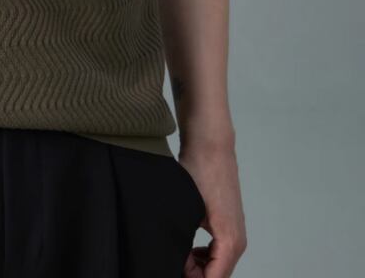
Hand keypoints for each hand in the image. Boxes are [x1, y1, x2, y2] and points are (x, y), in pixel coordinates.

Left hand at [181, 143, 246, 276]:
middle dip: (193, 273)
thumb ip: (183, 242)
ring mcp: (234, 232)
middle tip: (171, 260)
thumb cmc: (199, 170)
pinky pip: (217, 252)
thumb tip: (176, 262)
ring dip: (197, 266)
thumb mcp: (186, 208)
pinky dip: (202, 255)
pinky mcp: (228, 224)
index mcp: (230, 241)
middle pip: (216, 275)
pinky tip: (185, 247)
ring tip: (176, 254)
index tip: (172, 268)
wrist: (210, 144)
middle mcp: (237, 240)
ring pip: (216, 265)